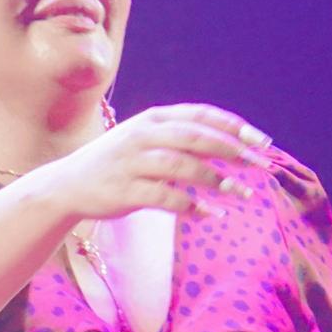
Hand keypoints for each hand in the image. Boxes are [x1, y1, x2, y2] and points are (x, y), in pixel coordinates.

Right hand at [30, 103, 274, 221]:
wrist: (68, 184)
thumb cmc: (121, 162)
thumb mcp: (149, 139)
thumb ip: (184, 137)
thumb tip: (237, 144)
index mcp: (154, 119)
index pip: (201, 116)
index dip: (235, 127)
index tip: (263, 142)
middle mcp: (143, 136)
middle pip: (196, 138)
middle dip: (234, 151)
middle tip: (262, 166)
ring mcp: (132, 162)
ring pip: (182, 167)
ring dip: (217, 180)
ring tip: (243, 193)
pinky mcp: (125, 190)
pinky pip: (165, 198)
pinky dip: (191, 207)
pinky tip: (211, 215)